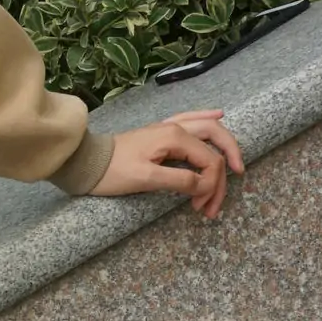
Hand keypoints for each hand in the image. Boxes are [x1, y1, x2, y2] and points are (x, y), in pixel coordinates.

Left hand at [91, 110, 244, 220]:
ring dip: (222, 152)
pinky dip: (208, 119)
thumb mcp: (146, 179)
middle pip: (216, 142)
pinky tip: (220, 114)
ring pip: (209, 131)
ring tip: (234, 169)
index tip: (201, 206)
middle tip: (221, 198)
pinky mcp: (162, 133)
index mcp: (174, 137)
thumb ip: (179, 181)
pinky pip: (193, 120)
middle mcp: (176, 128)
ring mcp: (169, 128)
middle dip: (224, 171)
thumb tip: (204, 185)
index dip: (212, 185)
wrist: (87, 162)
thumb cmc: (112, 172)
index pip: (209, 160)